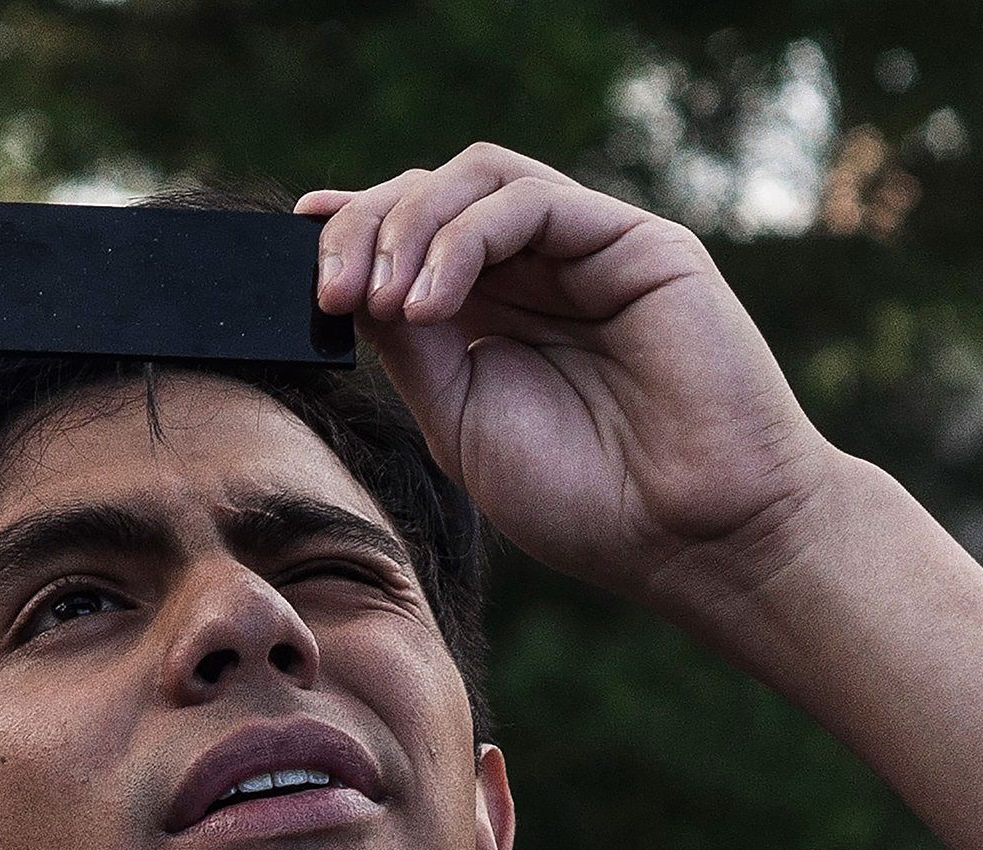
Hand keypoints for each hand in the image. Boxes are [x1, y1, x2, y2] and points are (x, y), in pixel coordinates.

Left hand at [303, 145, 849, 615]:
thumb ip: (411, 346)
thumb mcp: (460, 420)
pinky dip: (461, 239)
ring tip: (375, 300)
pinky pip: (529, 199)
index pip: (412, 239)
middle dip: (362, 230)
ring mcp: (589, 249)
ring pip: (475, 179)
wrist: (692, 537)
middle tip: (325, 292)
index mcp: (497, 313)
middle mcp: (541, 270)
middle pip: (431, 196)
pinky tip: (428, 304)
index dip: (349, 234)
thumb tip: (351, 283)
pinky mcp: (637, 241)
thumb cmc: (586, 499)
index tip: (291, 264)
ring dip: (405, 226)